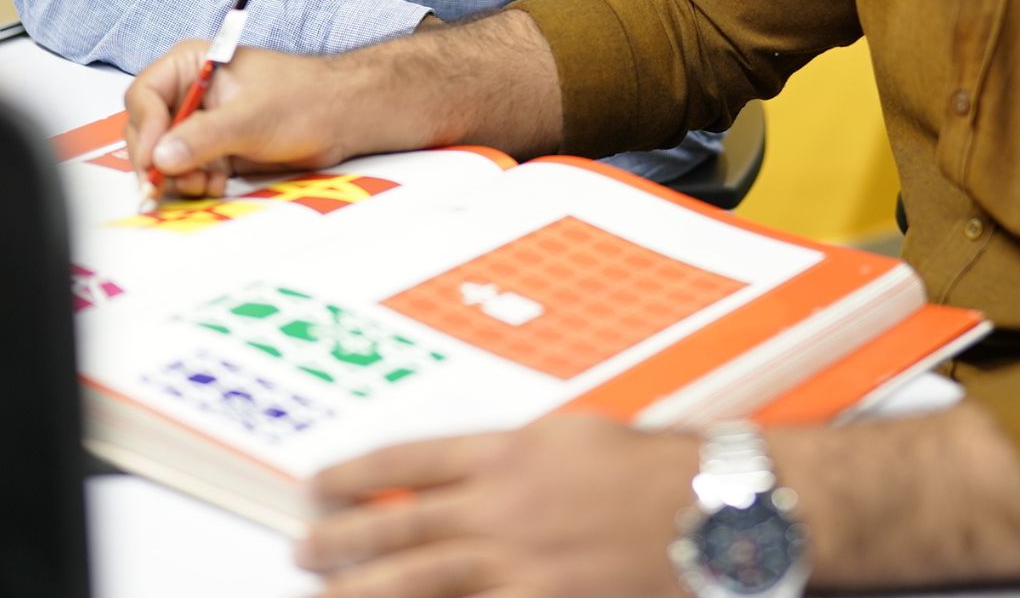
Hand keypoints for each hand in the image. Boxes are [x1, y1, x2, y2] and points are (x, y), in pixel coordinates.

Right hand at [121, 42, 361, 199]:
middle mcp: (188, 93)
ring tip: (204, 184)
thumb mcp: (250, 117)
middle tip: (168, 185)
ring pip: (163, 156)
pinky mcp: (213, 148)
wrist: (341, 118)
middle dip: (157, 160)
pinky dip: (194, 183)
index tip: (154, 160)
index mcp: (190, 65)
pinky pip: (186, 170)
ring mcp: (200, 123)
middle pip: (147, 130)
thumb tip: (161, 158)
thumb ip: (203, 138)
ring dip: (177, 177)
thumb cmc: (303, 100)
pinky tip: (215, 185)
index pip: (145, 96)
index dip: (146, 129)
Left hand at [299, 415, 698, 597]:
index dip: (354, 476)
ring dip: (365, 589)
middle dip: (342, 541)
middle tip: (305, 550)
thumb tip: (460, 471)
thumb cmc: (656, 468)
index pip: (406, 462)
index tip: (321, 486)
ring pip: (421, 579)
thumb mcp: (572, 436)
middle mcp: (504, 508)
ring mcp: (523, 565)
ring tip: (328, 594)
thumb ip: (512, 455)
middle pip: (400, 526)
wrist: (714, 508)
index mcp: (508, 453)